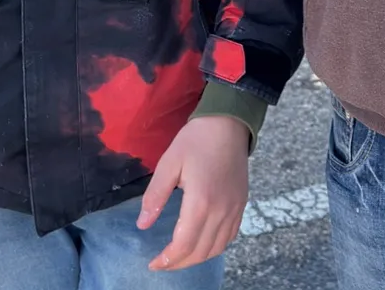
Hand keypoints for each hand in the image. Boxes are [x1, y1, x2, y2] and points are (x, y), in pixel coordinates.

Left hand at [137, 114, 250, 271]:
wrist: (229, 122)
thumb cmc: (196, 139)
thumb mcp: (169, 162)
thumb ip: (156, 195)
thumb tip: (143, 224)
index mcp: (201, 202)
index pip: (183, 245)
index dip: (167, 260)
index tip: (153, 263)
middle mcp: (221, 211)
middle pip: (200, 252)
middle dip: (179, 263)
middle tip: (162, 262)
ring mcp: (234, 209)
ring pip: (217, 248)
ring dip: (197, 258)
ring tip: (180, 257)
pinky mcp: (241, 204)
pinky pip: (230, 236)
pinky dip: (215, 247)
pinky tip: (202, 243)